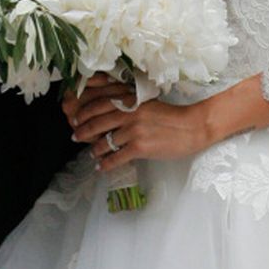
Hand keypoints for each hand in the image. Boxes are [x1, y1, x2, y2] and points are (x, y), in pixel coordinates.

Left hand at [64, 75, 211, 171]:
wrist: (193, 127)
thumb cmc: (173, 117)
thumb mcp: (149, 104)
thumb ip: (131, 107)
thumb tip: (113, 116)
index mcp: (132, 100)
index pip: (101, 104)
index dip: (85, 112)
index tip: (76, 118)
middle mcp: (130, 113)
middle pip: (98, 122)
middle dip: (83, 130)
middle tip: (75, 136)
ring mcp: (134, 130)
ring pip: (105, 141)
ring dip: (95, 149)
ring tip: (91, 153)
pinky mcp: (140, 147)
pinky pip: (116, 157)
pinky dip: (106, 164)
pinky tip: (100, 167)